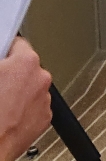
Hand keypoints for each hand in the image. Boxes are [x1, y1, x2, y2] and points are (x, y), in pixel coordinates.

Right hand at [0, 38, 51, 160]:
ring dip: (18, 90)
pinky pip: (34, 105)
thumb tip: (2, 61)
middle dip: (11, 72)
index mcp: (26, 62)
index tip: (2, 54)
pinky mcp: (45, 118)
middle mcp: (41, 79)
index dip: (5, 49)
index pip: (18, 43)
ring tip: (1, 102)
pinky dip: (23, 108)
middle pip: (26, 66)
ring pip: (31, 87)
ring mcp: (45, 99)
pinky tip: (7, 113)